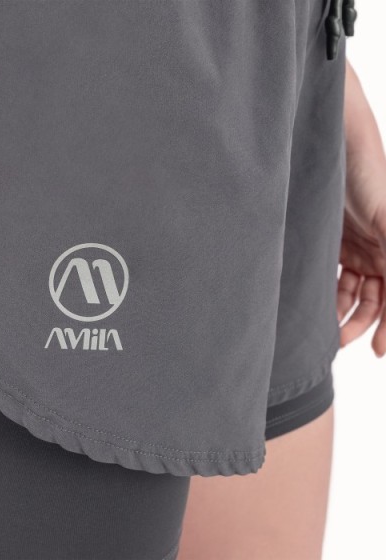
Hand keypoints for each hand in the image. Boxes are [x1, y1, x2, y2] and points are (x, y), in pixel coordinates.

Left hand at [337, 61, 385, 356]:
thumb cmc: (367, 173)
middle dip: (361, 323)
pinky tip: (315, 307)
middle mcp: (381, 251)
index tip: (379, 352)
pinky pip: (334, 275)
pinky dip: (327, 293)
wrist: (332, 144)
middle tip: (338, 343)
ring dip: (342, 312)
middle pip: (376, 299)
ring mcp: (358, 247)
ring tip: (325, 333)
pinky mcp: (334, 242)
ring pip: (353, 291)